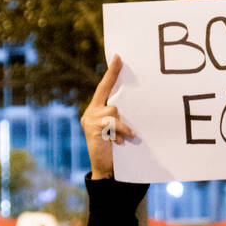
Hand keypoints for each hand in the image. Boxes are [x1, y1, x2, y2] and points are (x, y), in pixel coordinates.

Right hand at [80, 55, 136, 178]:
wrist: (105, 168)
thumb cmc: (115, 148)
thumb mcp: (118, 128)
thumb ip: (119, 115)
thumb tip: (135, 103)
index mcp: (96, 109)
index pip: (104, 86)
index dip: (112, 72)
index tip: (119, 56)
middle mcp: (91, 112)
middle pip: (109, 96)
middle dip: (116, 91)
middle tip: (121, 75)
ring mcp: (90, 120)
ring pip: (114, 111)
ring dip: (123, 124)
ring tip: (126, 137)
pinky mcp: (93, 129)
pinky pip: (113, 124)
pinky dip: (121, 131)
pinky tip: (121, 141)